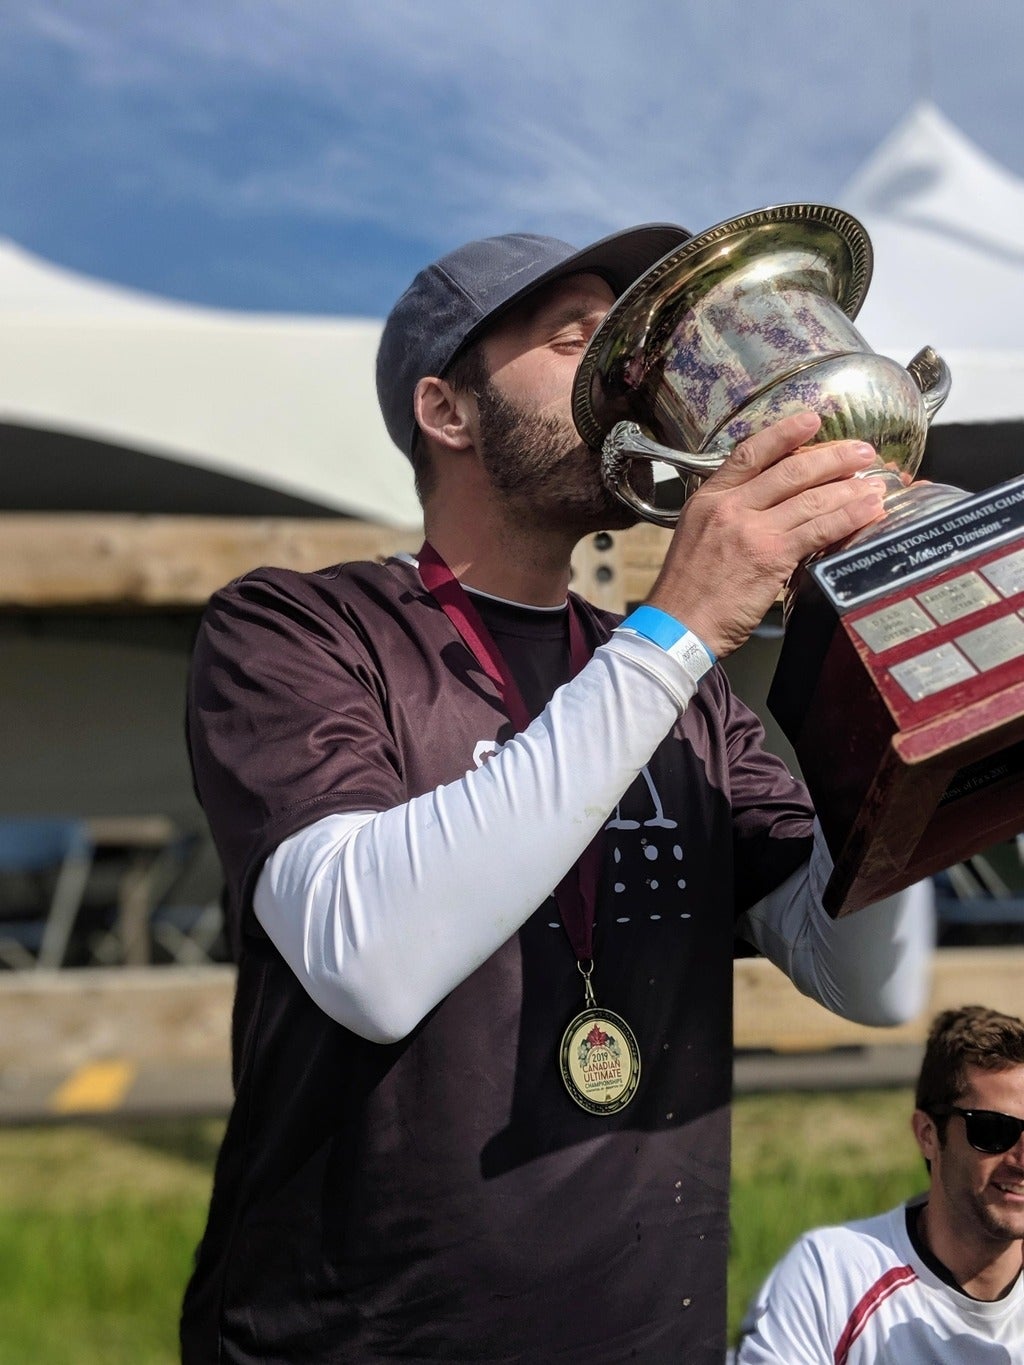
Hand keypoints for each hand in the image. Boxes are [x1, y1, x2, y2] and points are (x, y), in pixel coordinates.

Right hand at [644, 412, 885, 659]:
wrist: (677, 626)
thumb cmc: (687, 591)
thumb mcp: (696, 536)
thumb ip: (730, 515)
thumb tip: (771, 506)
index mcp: (709, 499)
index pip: (751, 453)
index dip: (785, 433)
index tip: (812, 421)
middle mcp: (730, 508)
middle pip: (791, 470)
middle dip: (833, 458)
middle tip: (862, 453)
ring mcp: (752, 531)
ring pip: (811, 499)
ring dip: (850, 488)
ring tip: (874, 484)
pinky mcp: (771, 557)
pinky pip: (819, 530)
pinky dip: (849, 518)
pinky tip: (868, 511)